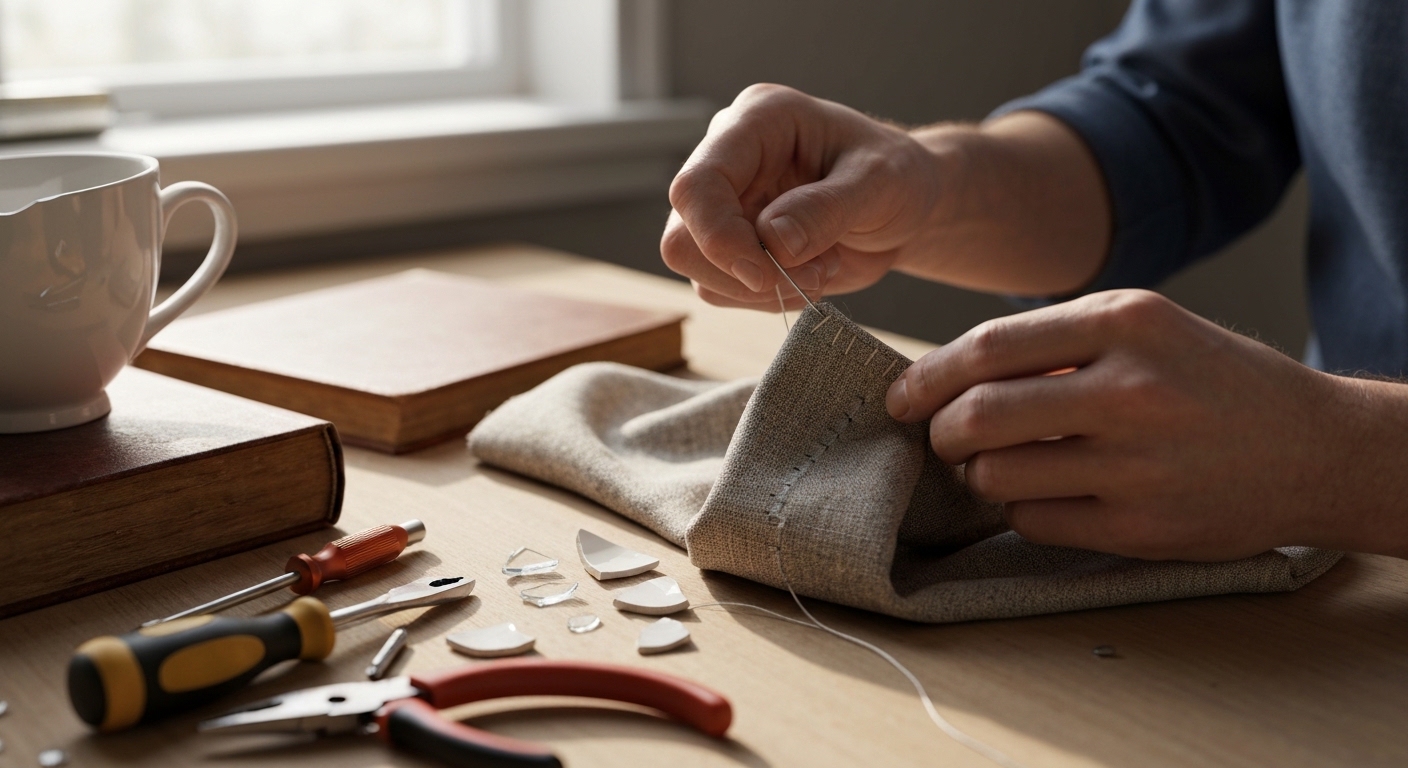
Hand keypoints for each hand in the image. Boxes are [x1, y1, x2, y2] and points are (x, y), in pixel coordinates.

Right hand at [662, 84, 944, 310]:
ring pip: (696, 269)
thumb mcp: (881, 183)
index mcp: (757, 121)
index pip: (698, 183)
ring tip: (822, 269)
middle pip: (683, 235)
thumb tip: (773, 241)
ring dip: (760, 288)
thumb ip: (827, 208)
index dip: (719, 236)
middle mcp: (727, 158)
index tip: (765, 274)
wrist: (904, 207)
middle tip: (813, 276)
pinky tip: (809, 275)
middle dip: (744, 272)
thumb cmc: (896, 177)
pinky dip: (766, 298)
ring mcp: (723, 204)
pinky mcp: (728, 244)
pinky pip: (721, 289)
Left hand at [885, 289, 1407, 560]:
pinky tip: (1043, 494)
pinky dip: (1019, 509)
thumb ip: (1057, 343)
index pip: (988, 347)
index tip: (902, 396)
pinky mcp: (1140, 528)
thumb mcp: (1149, 328)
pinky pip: (1033, 521)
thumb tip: (949, 376)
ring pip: (996, 476)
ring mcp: (1137, 465)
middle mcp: (1131, 389)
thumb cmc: (1215, 382)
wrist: (1316, 449)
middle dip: (939, 432)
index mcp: (1127, 321)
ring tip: (994, 466)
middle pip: (978, 416)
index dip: (927, 376)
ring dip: (976, 475)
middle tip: (940, 438)